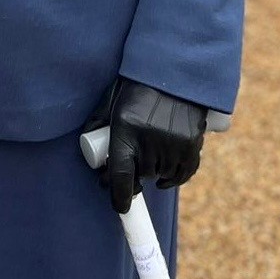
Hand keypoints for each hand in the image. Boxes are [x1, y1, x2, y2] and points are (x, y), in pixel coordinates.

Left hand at [104, 77, 206, 213]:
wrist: (172, 72)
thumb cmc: (136, 87)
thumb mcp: (112, 100)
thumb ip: (97, 122)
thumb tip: (87, 144)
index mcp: (126, 129)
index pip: (121, 174)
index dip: (118, 195)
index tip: (119, 206)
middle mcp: (151, 139)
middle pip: (141, 174)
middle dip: (134, 175)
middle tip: (129, 167)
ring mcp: (174, 143)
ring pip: (161, 175)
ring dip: (154, 173)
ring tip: (148, 158)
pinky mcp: (192, 144)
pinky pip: (183, 174)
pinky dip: (174, 178)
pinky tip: (164, 176)